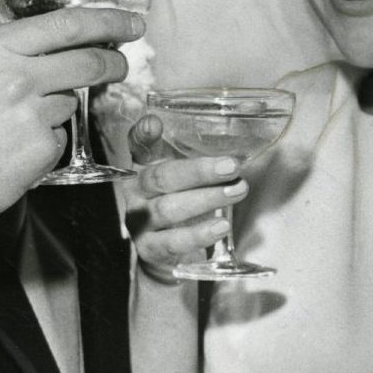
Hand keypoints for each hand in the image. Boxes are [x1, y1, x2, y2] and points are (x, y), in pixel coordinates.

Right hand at [0, 2, 139, 277]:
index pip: (68, 25)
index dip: (109, 22)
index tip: (131, 23)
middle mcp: (18, 76)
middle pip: (90, 62)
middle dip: (114, 65)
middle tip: (119, 67)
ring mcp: (32, 114)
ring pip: (71, 103)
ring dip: (59, 109)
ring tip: (17, 124)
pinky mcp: (41, 149)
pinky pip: (59, 137)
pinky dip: (44, 142)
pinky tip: (14, 149)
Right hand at [124, 112, 246, 279]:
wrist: (163, 249)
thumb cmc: (177, 202)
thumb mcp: (181, 177)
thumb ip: (196, 155)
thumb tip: (229, 131)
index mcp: (142, 168)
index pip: (138, 146)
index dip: (144, 135)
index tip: (156, 123)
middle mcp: (135, 193)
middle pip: (161, 178)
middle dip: (198, 171)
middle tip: (231, 166)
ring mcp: (138, 222)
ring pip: (167, 209)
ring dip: (206, 199)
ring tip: (237, 191)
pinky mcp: (149, 249)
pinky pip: (172, 242)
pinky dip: (198, 234)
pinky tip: (222, 226)